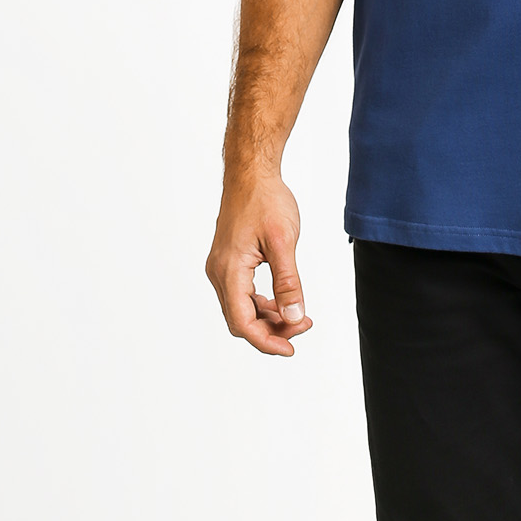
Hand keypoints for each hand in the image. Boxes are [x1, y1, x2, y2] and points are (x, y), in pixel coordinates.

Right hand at [205, 174, 313, 356]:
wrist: (251, 173)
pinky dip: (261, 303)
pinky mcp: (228, 261)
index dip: (266, 341)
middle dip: (271, 330)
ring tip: (297, 316)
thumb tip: (293, 316)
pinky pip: (242, 293)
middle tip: (301, 327)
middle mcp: (219, 272)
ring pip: (241, 308)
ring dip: (267, 318)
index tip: (291, 347)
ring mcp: (221, 266)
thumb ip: (288, 282)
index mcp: (229, 270)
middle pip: (240, 319)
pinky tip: (281, 301)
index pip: (242, 322)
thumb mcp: (283, 241)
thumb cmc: (265, 199)